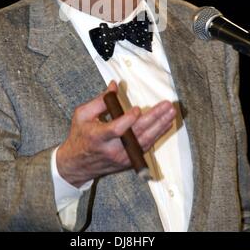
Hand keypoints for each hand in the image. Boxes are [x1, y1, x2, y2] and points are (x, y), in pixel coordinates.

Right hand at [56, 81, 175, 186]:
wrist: (78, 164)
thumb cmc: (80, 135)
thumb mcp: (82, 115)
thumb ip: (100, 100)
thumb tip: (114, 85)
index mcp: (98, 136)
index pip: (116, 130)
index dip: (128, 120)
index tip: (138, 109)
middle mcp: (112, 149)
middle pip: (137, 134)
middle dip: (154, 119)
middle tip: (166, 106)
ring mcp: (122, 157)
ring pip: (145, 141)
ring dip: (160, 126)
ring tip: (171, 113)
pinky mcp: (128, 161)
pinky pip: (146, 147)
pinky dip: (157, 135)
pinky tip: (166, 124)